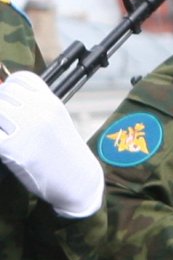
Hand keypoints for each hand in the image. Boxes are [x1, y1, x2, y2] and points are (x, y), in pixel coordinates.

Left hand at [0, 73, 102, 217]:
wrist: (77, 179)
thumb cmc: (65, 152)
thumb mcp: (57, 121)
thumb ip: (35, 108)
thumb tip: (6, 99)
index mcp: (51, 101)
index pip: (20, 79)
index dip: (9, 88)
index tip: (9, 103)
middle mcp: (39, 110)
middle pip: (3, 94)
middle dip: (1, 107)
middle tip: (6, 123)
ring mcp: (26, 128)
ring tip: (5, 134)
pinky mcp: (13, 148)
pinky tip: (4, 148)